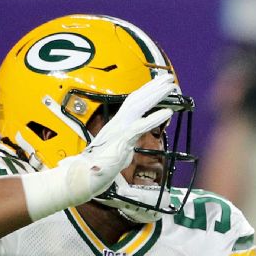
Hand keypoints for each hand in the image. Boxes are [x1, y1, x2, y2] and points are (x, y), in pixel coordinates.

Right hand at [60, 73, 176, 201]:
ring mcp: (119, 131)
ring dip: (155, 96)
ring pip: (138, 107)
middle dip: (153, 87)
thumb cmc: (101, 165)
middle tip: (169, 78)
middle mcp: (118, 123)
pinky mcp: (121, 142)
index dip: (146, 91)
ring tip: (171, 87)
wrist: (84, 177)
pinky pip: (139, 127)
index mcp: (118, 124)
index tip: (160, 83)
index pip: (133, 102)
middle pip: (136, 99)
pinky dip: (154, 119)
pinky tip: (168, 112)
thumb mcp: (119, 149)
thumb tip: (134, 139)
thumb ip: (128, 141)